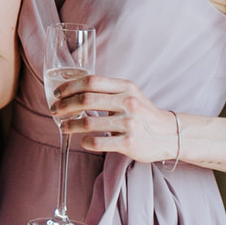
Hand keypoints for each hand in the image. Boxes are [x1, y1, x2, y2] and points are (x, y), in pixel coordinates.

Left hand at [55, 75, 179, 162]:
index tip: (58, 93)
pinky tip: (82, 140)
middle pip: (86, 100)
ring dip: (70, 125)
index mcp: (126, 87)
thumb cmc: (143, 113)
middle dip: (65, 105)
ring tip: (63, 126)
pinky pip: (98, 143)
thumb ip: (107, 89)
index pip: (91, 81)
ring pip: (88, 123)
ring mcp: (129, 123)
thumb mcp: (130, 94)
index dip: (70, 86)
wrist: (170, 135)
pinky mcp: (129, 143)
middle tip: (55, 110)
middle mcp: (128, 103)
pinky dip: (85, 141)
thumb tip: (73, 88)